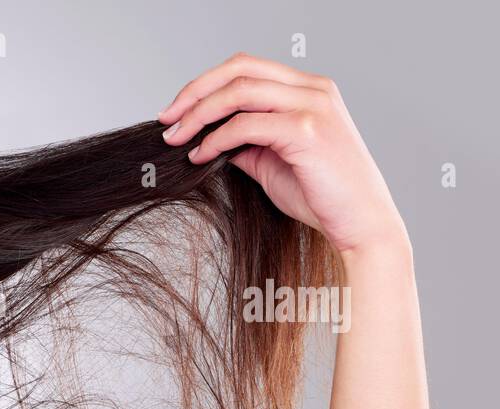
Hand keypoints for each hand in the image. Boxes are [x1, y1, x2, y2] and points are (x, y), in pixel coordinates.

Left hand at [157, 52, 408, 256]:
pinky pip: (246, 125)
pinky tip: (200, 156)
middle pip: (239, 69)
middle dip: (194, 92)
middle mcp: (313, 88)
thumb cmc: (321, 196)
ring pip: (239, 91)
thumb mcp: (272, 162)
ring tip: (176, 139)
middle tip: (165, 120)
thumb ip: (245, 143)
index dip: (205, 85)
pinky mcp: (307, 130)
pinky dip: (216, 139)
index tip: (175, 111)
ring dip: (198, 114)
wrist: (360, 224)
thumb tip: (206, 138)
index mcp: (308, 89)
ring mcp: (312, 106)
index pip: (247, 67)